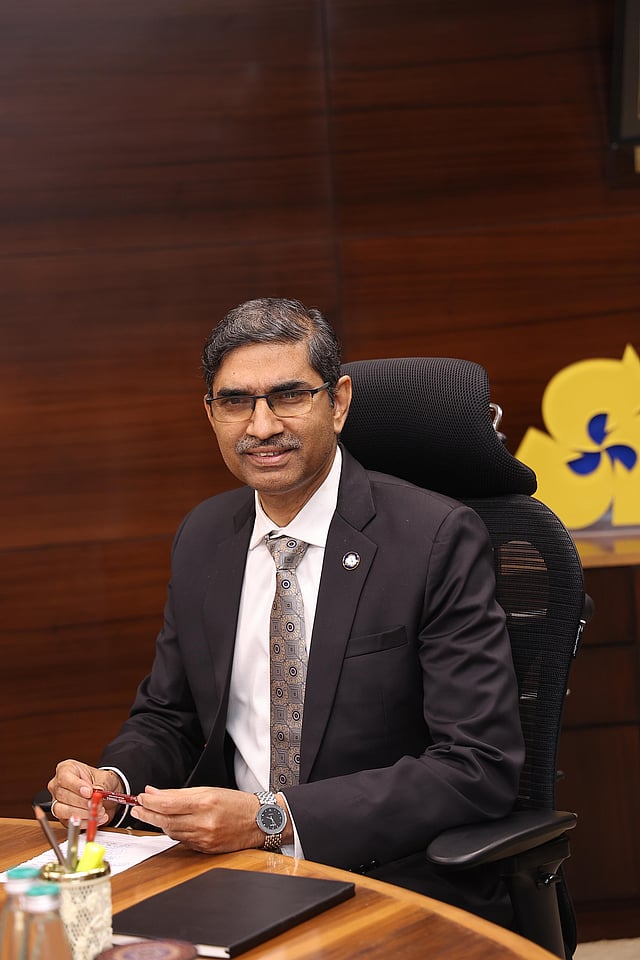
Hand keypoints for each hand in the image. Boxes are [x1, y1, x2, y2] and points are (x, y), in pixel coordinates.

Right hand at [47, 760, 123, 828]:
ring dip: (82, 814)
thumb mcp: (106, 778)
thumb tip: (97, 791)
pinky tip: (94, 820)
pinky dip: (83, 823)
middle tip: (96, 805)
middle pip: (63, 795)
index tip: (89, 792)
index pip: (65, 778)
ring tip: (97, 813)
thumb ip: (102, 784)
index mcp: (66, 769)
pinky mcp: (61, 816)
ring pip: (61, 810)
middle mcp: (58, 785)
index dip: (76, 786)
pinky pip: (67, 822)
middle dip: (82, 802)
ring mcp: (57, 801)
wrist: (105, 795)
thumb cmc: (101, 782)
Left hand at [130, 785, 271, 852]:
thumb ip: (179, 793)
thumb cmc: (236, 803)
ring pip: (171, 832)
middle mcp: (204, 822)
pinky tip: (169, 825)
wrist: (259, 821)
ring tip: (149, 814)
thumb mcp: (209, 790)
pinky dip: (173, 832)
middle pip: (166, 821)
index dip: (150, 801)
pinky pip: (182, 841)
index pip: (168, 804)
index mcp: (205, 803)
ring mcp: (204, 839)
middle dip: (148, 814)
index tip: (140, 797)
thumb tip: (154, 792)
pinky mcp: (205, 849)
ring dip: (158, 823)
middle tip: (136, 808)